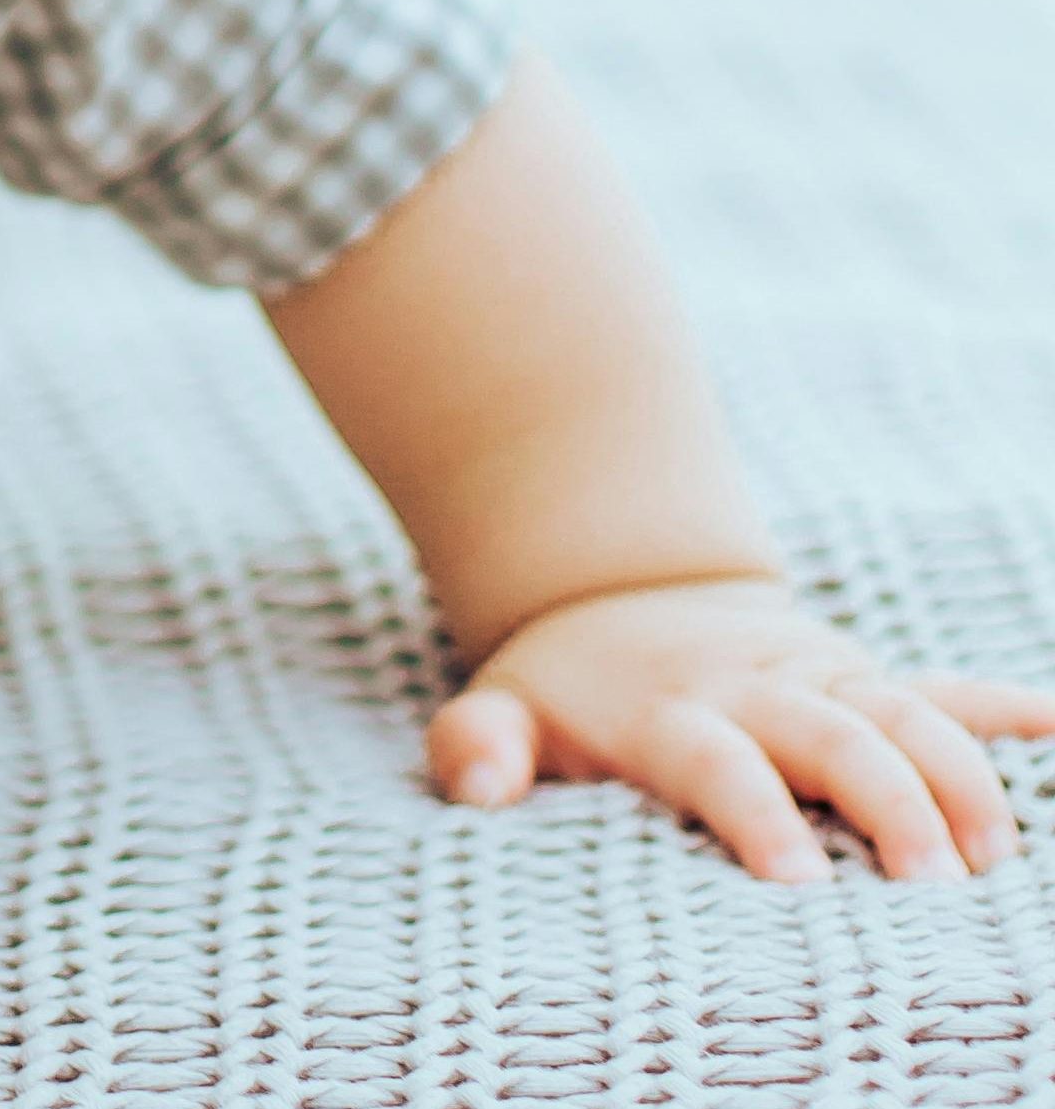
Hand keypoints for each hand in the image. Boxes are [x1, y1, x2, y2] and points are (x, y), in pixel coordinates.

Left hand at [432, 575, 1054, 880]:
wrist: (614, 590)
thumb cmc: (564, 685)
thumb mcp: (501, 704)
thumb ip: (478, 744)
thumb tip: (478, 787)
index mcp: (669, 709)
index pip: (719, 762)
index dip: (758, 815)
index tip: (799, 884)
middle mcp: (754, 687)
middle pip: (835, 735)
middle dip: (890, 803)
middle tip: (933, 886)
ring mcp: (817, 675)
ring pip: (903, 713)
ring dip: (956, 776)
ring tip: (992, 856)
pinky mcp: (859, 673)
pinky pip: (939, 685)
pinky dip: (997, 707)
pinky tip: (1052, 728)